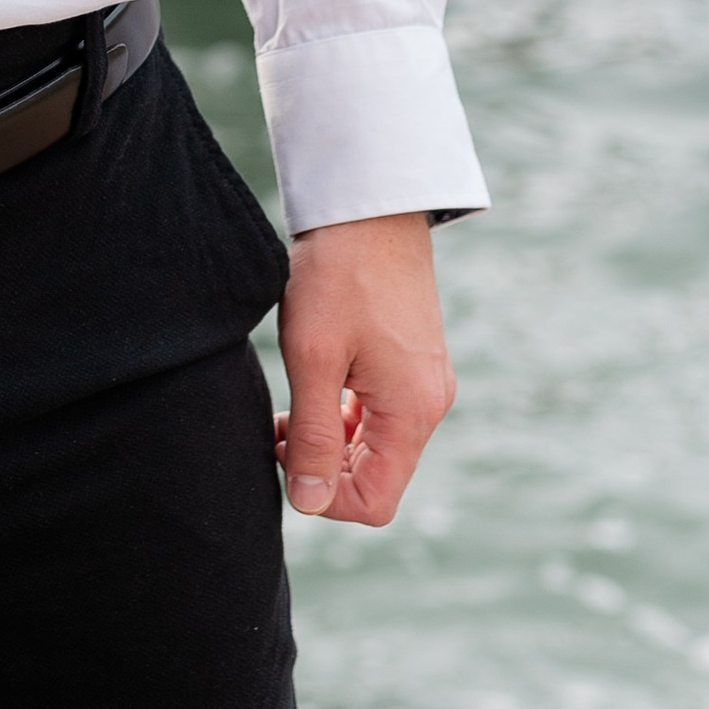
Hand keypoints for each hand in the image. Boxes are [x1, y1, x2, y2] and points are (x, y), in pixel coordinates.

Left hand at [275, 212, 454, 525]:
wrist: (366, 206)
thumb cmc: (337, 275)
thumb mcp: (313, 358)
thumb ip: (312, 436)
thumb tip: (309, 502)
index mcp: (412, 411)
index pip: (375, 501)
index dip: (324, 496)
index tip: (284, 453)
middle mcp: (429, 403)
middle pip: (377, 475)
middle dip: (324, 464)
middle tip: (279, 425)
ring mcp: (425, 381)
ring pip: (376, 444)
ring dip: (330, 438)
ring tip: (291, 403)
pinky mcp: (413, 361)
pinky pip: (379, 413)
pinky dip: (344, 413)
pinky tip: (314, 383)